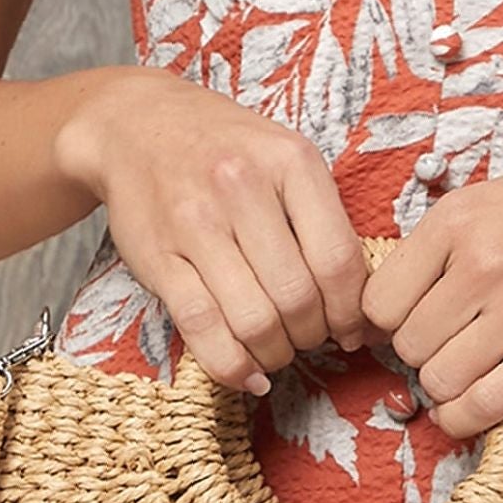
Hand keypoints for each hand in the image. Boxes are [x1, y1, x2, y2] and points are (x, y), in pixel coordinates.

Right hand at [52, 66, 385, 393]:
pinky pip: (203, 329)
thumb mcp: (286, 161)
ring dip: (275, 354)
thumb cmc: (226, 153)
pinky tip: (248, 374)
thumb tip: (366, 312)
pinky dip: (232, 366)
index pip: (338, 260)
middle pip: (297, 298)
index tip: (351, 331)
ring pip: (253, 321)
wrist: (136, 127)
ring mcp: (195, 224)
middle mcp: (241, 186)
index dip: (351, 313)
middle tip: (309, 338)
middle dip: (313, 336)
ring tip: (278, 351)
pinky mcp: (159, 258)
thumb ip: (325, 224)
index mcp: (289, 161)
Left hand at [359, 144, 502, 438]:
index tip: (415, 323)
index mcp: (456, 221)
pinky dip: (465, 419)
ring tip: (470, 370)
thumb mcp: (489, 202)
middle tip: (453, 345)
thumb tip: (384, 313)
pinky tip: (470, 409)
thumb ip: (437, 249)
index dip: (391, 324)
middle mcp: (482, 263)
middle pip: (409, 347)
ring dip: (447, 389)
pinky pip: (483, 405)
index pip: (379, 302)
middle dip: (424, 356)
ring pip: (439, 381)